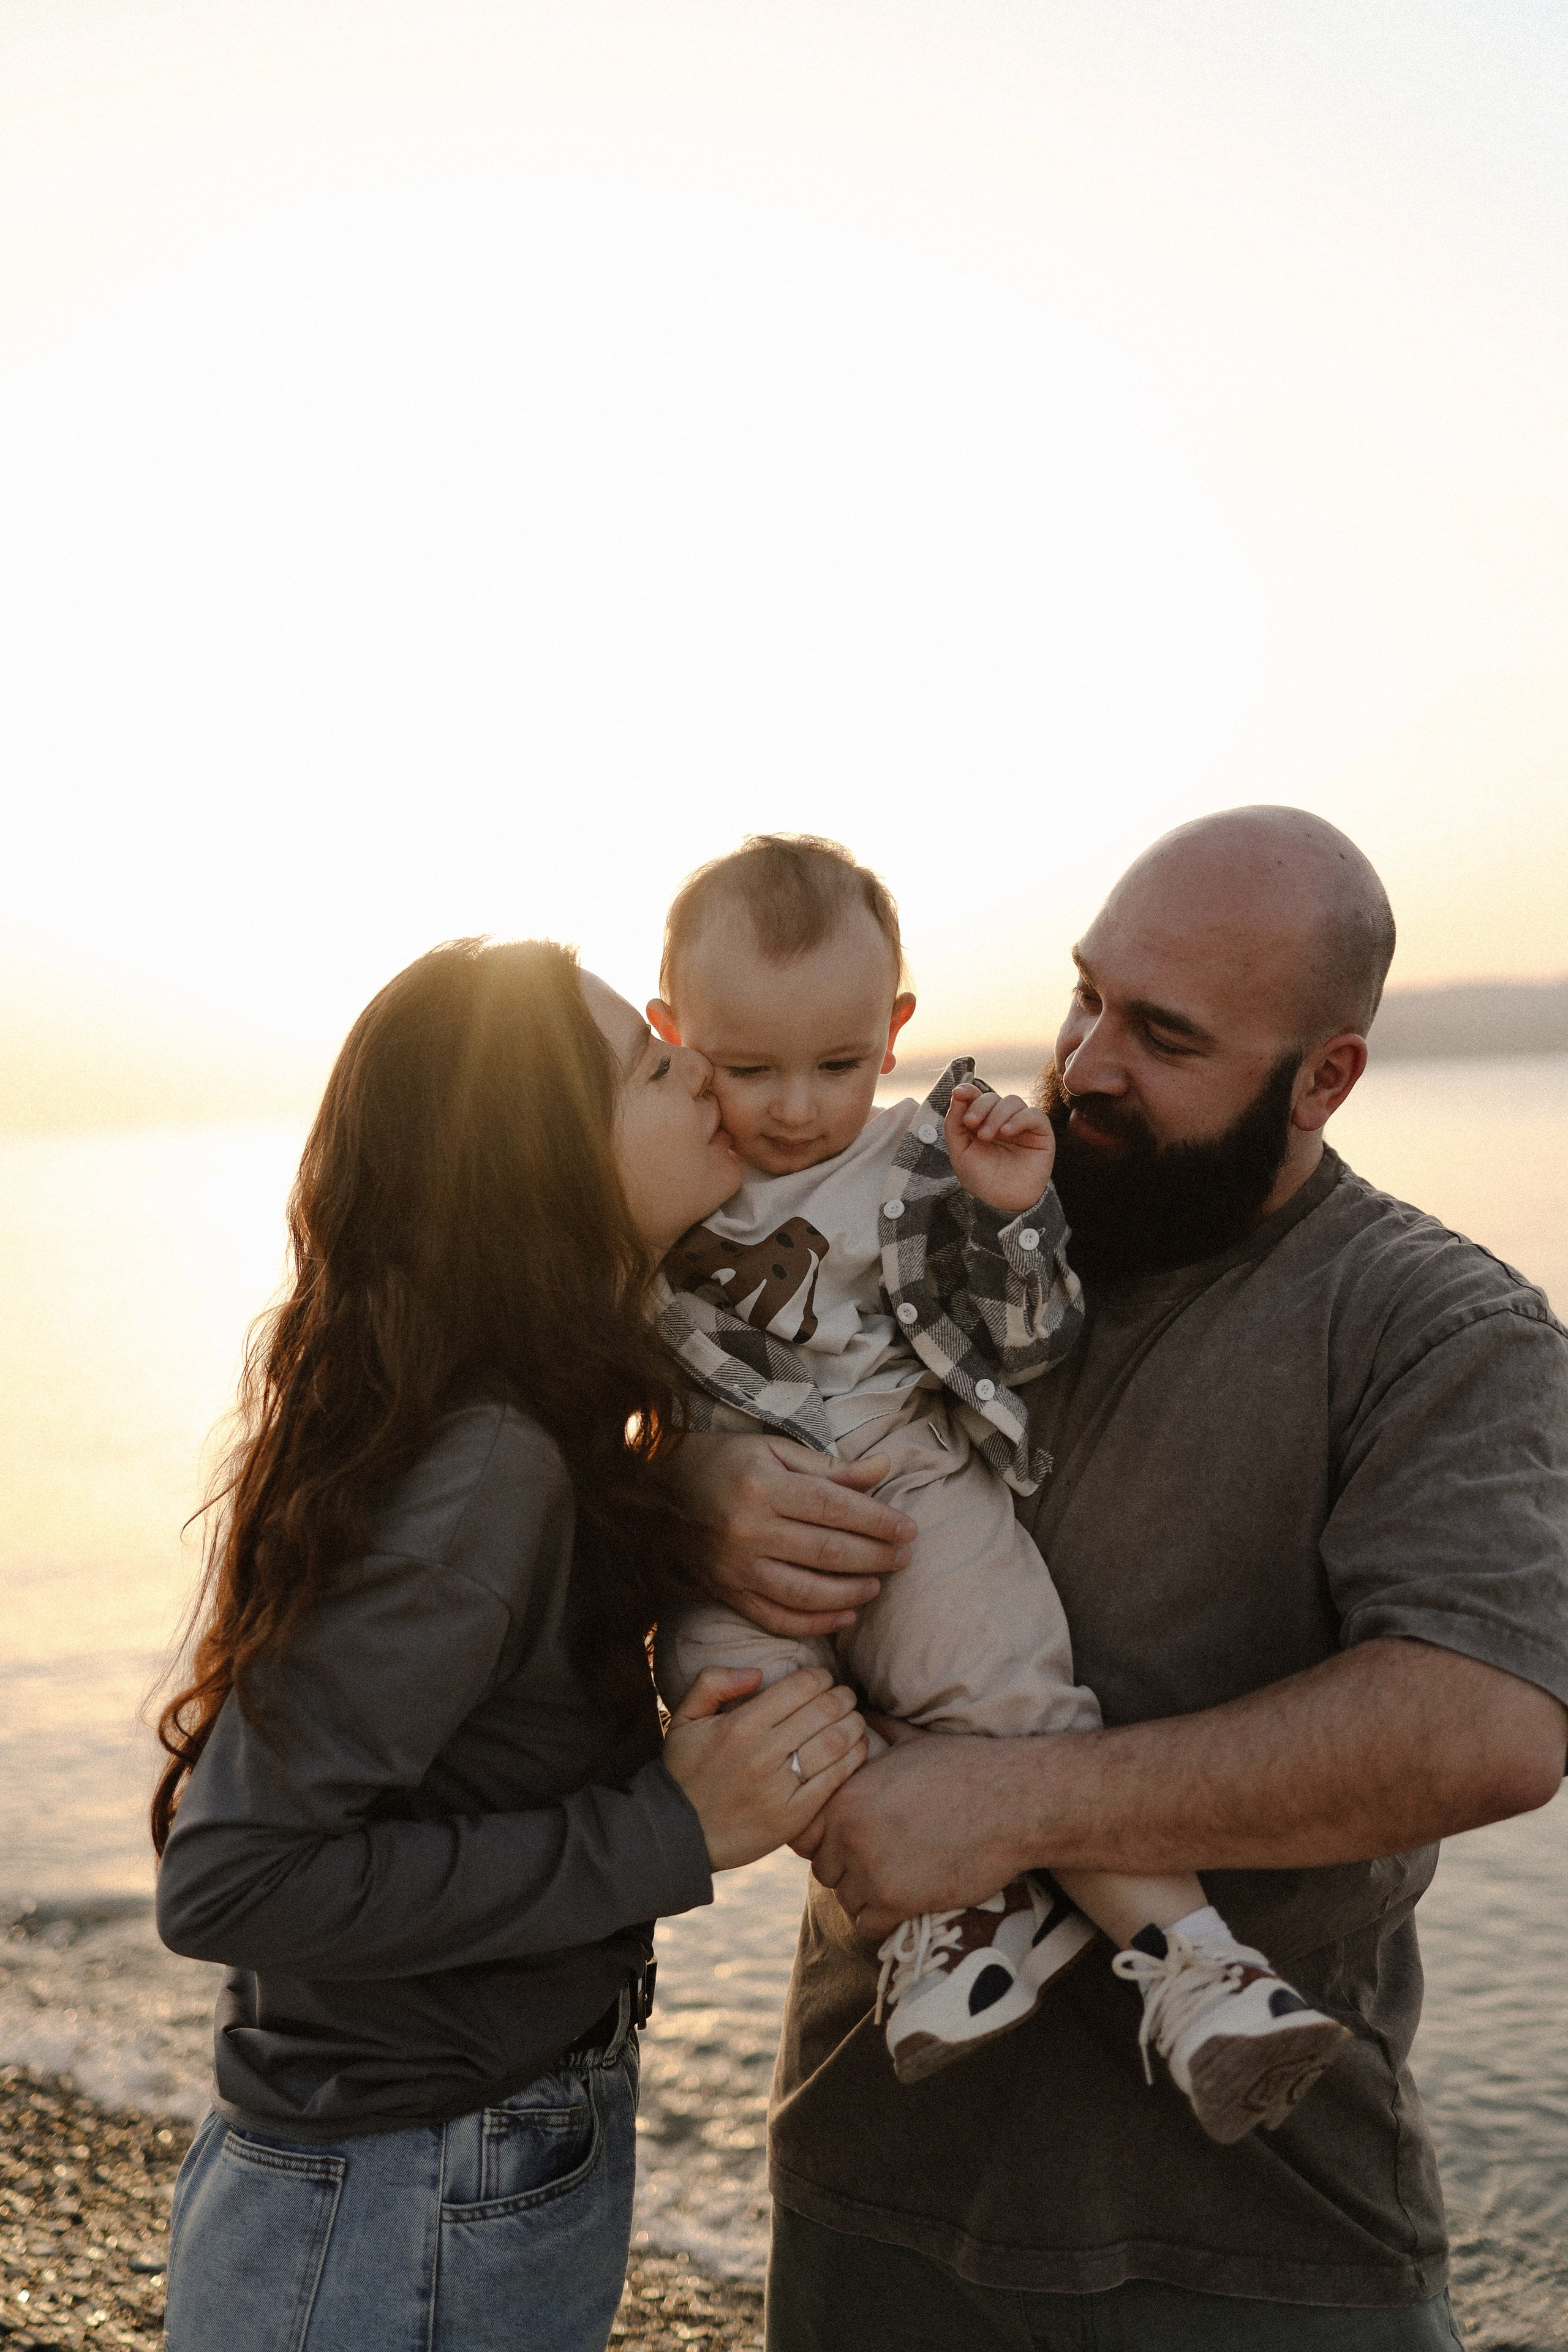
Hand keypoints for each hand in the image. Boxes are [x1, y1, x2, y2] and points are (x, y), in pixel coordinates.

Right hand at [663, 1665, 868, 1871]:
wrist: (678, 1835)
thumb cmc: (684, 1772)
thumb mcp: (684, 1719)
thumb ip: (712, 1683)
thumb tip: (757, 1672)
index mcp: (741, 1725)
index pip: (800, 1686)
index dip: (821, 1677)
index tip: (824, 1680)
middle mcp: (763, 1753)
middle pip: (824, 1710)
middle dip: (843, 1697)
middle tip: (846, 1697)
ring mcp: (780, 1786)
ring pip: (835, 1742)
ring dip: (854, 1724)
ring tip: (855, 1719)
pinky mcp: (794, 1815)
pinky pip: (834, 1779)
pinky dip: (853, 1758)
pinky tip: (858, 1748)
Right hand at [668, 1432, 915, 1637]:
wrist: (655, 1489)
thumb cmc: (723, 1462)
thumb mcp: (773, 1450)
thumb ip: (829, 1467)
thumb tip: (884, 1468)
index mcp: (762, 1486)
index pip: (834, 1507)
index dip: (877, 1521)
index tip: (909, 1529)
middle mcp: (748, 1530)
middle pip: (826, 1552)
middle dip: (875, 1557)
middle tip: (905, 1558)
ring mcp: (736, 1567)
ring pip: (805, 1592)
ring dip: (851, 1593)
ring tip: (879, 1585)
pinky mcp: (727, 1593)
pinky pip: (776, 1618)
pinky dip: (816, 1624)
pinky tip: (846, 1616)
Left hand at [797, 1726, 1040, 1938]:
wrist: (1011, 1802)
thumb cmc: (965, 1766)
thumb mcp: (911, 1741)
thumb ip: (878, 1730)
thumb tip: (861, 1712)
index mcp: (846, 1796)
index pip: (804, 1834)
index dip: (825, 1839)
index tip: (850, 1841)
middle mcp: (850, 1834)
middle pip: (824, 1870)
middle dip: (846, 1870)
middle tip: (878, 1863)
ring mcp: (872, 1870)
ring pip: (846, 1900)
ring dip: (865, 1896)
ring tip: (895, 1882)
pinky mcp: (898, 1901)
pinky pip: (868, 1926)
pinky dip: (882, 1921)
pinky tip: (903, 1905)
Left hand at [945, 1083, 1054, 1215]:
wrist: (1002, 1202)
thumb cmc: (981, 1179)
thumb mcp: (960, 1151)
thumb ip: (954, 1122)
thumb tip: (958, 1092)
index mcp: (981, 1121)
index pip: (976, 1096)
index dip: (968, 1092)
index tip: (959, 1094)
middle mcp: (1002, 1119)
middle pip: (993, 1097)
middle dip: (981, 1107)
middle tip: (972, 1126)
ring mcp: (1022, 1125)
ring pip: (1013, 1101)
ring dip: (997, 1114)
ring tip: (987, 1136)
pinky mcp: (1041, 1132)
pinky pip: (1034, 1114)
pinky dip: (1020, 1118)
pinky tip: (1007, 1131)